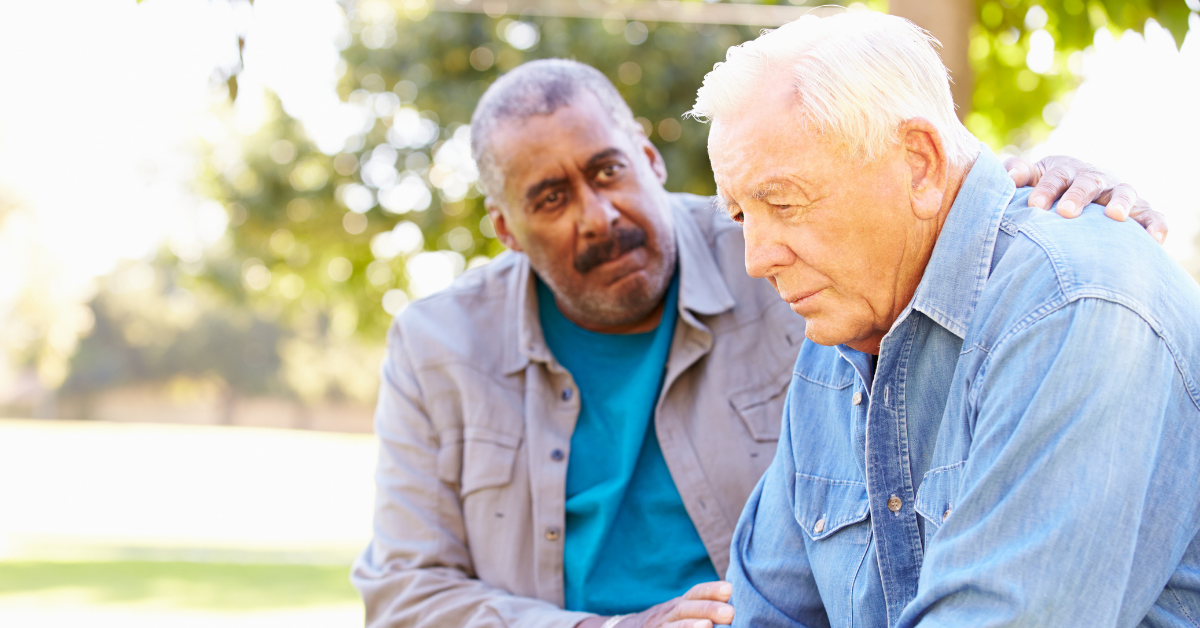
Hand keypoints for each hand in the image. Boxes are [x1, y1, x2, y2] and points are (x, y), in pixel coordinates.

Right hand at [576, 581, 734, 627]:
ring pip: (672, 626)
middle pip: (686, 608)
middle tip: (730, 612)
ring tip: (707, 626)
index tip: (730, 589)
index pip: (695, 593)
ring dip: (690, 626)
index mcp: (679, 605)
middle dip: (707, 608)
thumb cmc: (668, 623)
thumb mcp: (681, 611)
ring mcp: (658, 627)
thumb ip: (702, 607)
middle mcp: (667, 614)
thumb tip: (735, 603)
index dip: (711, 590)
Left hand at [1004, 155, 1167, 244]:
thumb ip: (1019, 174)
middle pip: (1089, 183)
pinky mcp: (1140, 211)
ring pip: (1124, 193)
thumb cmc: (1047, 189)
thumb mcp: (1032, 178)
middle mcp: (1096, 179)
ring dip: (1120, 203)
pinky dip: (1156, 225)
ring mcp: (1119, 193)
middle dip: (1078, 195)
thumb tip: (1009, 177)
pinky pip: (1153, 216)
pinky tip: (1154, 240)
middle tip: (1066, 212)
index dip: (1046, 189)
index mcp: (1066, 170)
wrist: (1079, 190)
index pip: (1056, 176)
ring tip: (1115, 216)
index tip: (1034, 205)